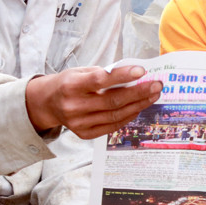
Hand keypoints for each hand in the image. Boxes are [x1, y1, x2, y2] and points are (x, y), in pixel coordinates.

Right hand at [26, 65, 162, 138]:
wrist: (47, 103)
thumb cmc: (68, 83)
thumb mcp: (80, 71)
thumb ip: (104, 73)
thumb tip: (134, 76)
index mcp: (71, 85)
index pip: (100, 80)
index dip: (122, 75)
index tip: (142, 71)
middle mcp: (74, 106)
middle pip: (113, 101)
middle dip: (139, 92)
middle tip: (157, 85)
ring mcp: (79, 122)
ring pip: (115, 115)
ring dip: (138, 105)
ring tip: (153, 95)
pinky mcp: (84, 133)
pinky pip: (112, 126)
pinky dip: (128, 116)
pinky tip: (138, 107)